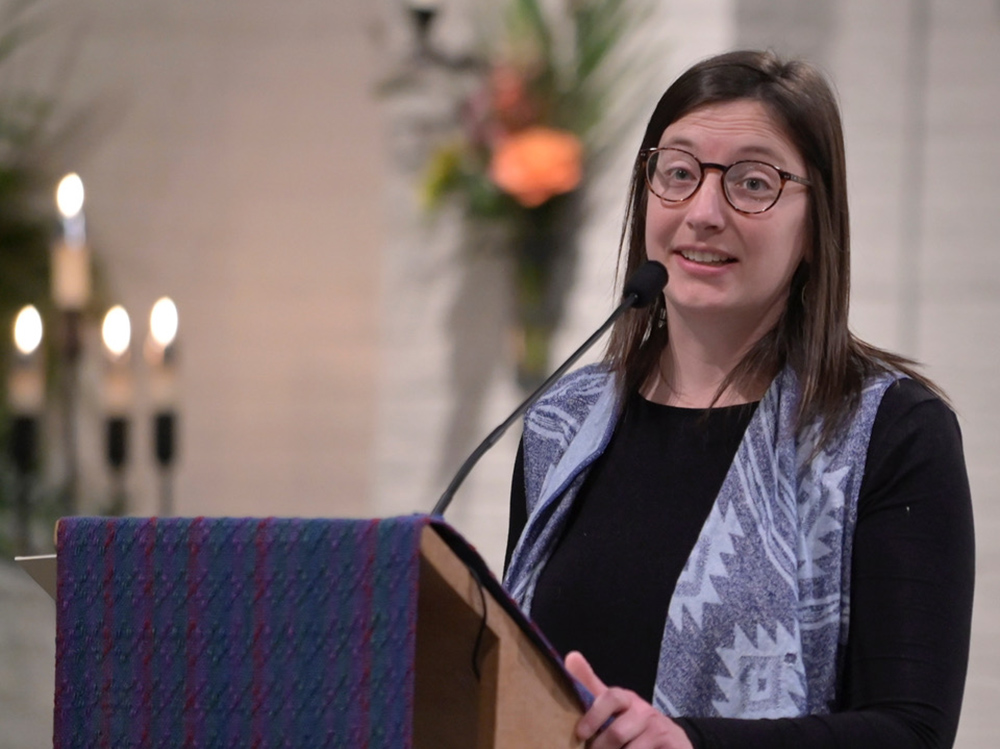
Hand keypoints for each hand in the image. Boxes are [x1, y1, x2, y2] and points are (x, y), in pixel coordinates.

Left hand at [565, 651, 692, 748]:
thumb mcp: (612, 707)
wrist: (671, 741)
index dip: (594, 716)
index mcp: (626, 699)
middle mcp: (644, 711)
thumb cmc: (633, 724)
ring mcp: (659, 729)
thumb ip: (590, 686)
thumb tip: (570, 656)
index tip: (580, 733)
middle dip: (601, 748)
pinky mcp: (672, 745)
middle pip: (617, 732)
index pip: (611, 698)